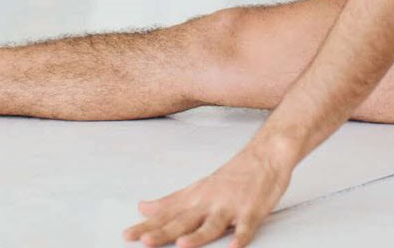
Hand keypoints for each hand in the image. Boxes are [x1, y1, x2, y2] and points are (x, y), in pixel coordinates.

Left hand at [123, 144, 292, 247]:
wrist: (266, 154)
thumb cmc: (232, 175)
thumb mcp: (197, 187)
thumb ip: (170, 201)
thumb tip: (143, 208)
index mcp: (195, 198)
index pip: (166, 215)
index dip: (146, 226)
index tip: (127, 236)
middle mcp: (209, 202)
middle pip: (183, 221)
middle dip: (164, 232)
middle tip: (144, 242)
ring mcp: (231, 206)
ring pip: (212, 224)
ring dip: (197, 236)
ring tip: (183, 246)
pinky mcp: (252, 210)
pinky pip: (246, 226)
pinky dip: (241, 237)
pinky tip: (234, 247)